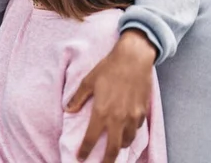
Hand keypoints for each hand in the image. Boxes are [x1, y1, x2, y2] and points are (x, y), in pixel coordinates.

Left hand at [65, 29, 156, 162]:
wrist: (134, 59)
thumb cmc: (108, 68)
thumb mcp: (88, 81)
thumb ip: (78, 98)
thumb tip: (68, 110)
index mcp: (101, 112)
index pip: (90, 138)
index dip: (84, 151)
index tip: (80, 158)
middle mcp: (118, 118)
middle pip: (112, 148)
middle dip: (106, 161)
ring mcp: (132, 117)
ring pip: (127, 141)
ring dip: (119, 146)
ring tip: (113, 147)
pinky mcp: (143, 112)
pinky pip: (136, 129)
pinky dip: (130, 133)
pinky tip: (126, 130)